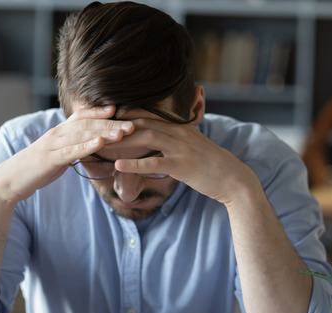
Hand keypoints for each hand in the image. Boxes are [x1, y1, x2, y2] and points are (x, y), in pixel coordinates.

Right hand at [0, 105, 134, 202]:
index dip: (100, 112)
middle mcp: (57, 134)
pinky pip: (71, 150)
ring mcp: (53, 145)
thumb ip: (72, 149)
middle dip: (111, 123)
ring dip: (105, 132)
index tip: (119, 109)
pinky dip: (87, 145)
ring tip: (124, 132)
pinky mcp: (50, 158)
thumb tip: (87, 149)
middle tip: (133, 123)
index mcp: (59, 133)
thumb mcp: (57, 156)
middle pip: (88, 124)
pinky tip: (101, 143)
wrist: (10, 180)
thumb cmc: (35, 169)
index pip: (81, 117)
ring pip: (82, 134)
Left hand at [112, 118, 258, 204]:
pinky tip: (118, 166)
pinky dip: (135, 164)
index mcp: (181, 127)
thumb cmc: (211, 165)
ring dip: (123, 140)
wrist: (233, 179)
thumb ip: (177, 139)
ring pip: (147, 138)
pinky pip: (155, 163)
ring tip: (102, 143)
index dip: (127, 114)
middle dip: (120, 125)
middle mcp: (180, 133)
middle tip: (98, 128)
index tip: (108, 117)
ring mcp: (181, 149)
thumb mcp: (194, 146)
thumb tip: (161, 138)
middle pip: (144, 123)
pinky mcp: (182, 166)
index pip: (149, 115)